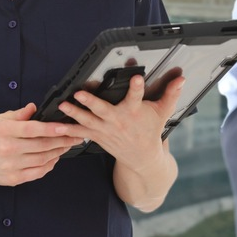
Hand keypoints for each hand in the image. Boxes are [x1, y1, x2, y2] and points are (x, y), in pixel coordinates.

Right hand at [0, 103, 79, 186]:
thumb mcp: (1, 119)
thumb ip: (20, 114)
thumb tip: (35, 107)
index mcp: (4, 131)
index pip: (32, 129)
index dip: (51, 128)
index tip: (66, 126)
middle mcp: (7, 150)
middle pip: (41, 146)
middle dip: (62, 140)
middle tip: (75, 135)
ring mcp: (10, 166)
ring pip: (42, 160)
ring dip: (58, 152)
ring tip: (67, 145)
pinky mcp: (13, 178)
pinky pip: (37, 173)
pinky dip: (49, 165)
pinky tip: (54, 157)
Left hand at [56, 75, 183, 169]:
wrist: (142, 158)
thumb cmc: (151, 131)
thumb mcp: (163, 113)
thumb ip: (170, 94)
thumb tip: (181, 78)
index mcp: (135, 112)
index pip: (137, 97)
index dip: (137, 88)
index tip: (136, 78)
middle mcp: (119, 121)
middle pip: (104, 110)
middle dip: (92, 102)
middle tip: (80, 94)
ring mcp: (106, 130)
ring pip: (88, 121)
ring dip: (74, 114)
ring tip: (63, 105)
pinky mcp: (97, 136)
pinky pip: (80, 132)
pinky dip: (68, 129)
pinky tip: (55, 125)